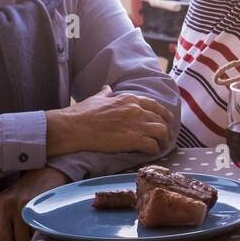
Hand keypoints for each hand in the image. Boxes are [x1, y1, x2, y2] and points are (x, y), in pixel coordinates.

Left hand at [0, 167, 68, 240]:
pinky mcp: (36, 206)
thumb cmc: (26, 195)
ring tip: (32, 237)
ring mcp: (20, 205)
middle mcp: (3, 205)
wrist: (47, 173)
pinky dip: (36, 237)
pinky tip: (40, 232)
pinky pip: (34, 232)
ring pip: (20, 239)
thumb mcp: (6, 210)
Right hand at [46, 85, 173, 156]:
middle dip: (165, 128)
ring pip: (161, 131)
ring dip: (163, 139)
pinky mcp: (133, 140)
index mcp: (129, 99)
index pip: (154, 105)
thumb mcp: (97, 98)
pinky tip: (152, 152)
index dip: (163, 113)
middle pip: (160, 119)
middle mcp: (136, 110)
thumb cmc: (81, 113)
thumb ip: (106, 93)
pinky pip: (152, 145)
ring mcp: (136, 125)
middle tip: (166, 136)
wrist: (73, 127)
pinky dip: (154, 149)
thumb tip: (108, 88)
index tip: (167, 119)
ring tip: (162, 145)